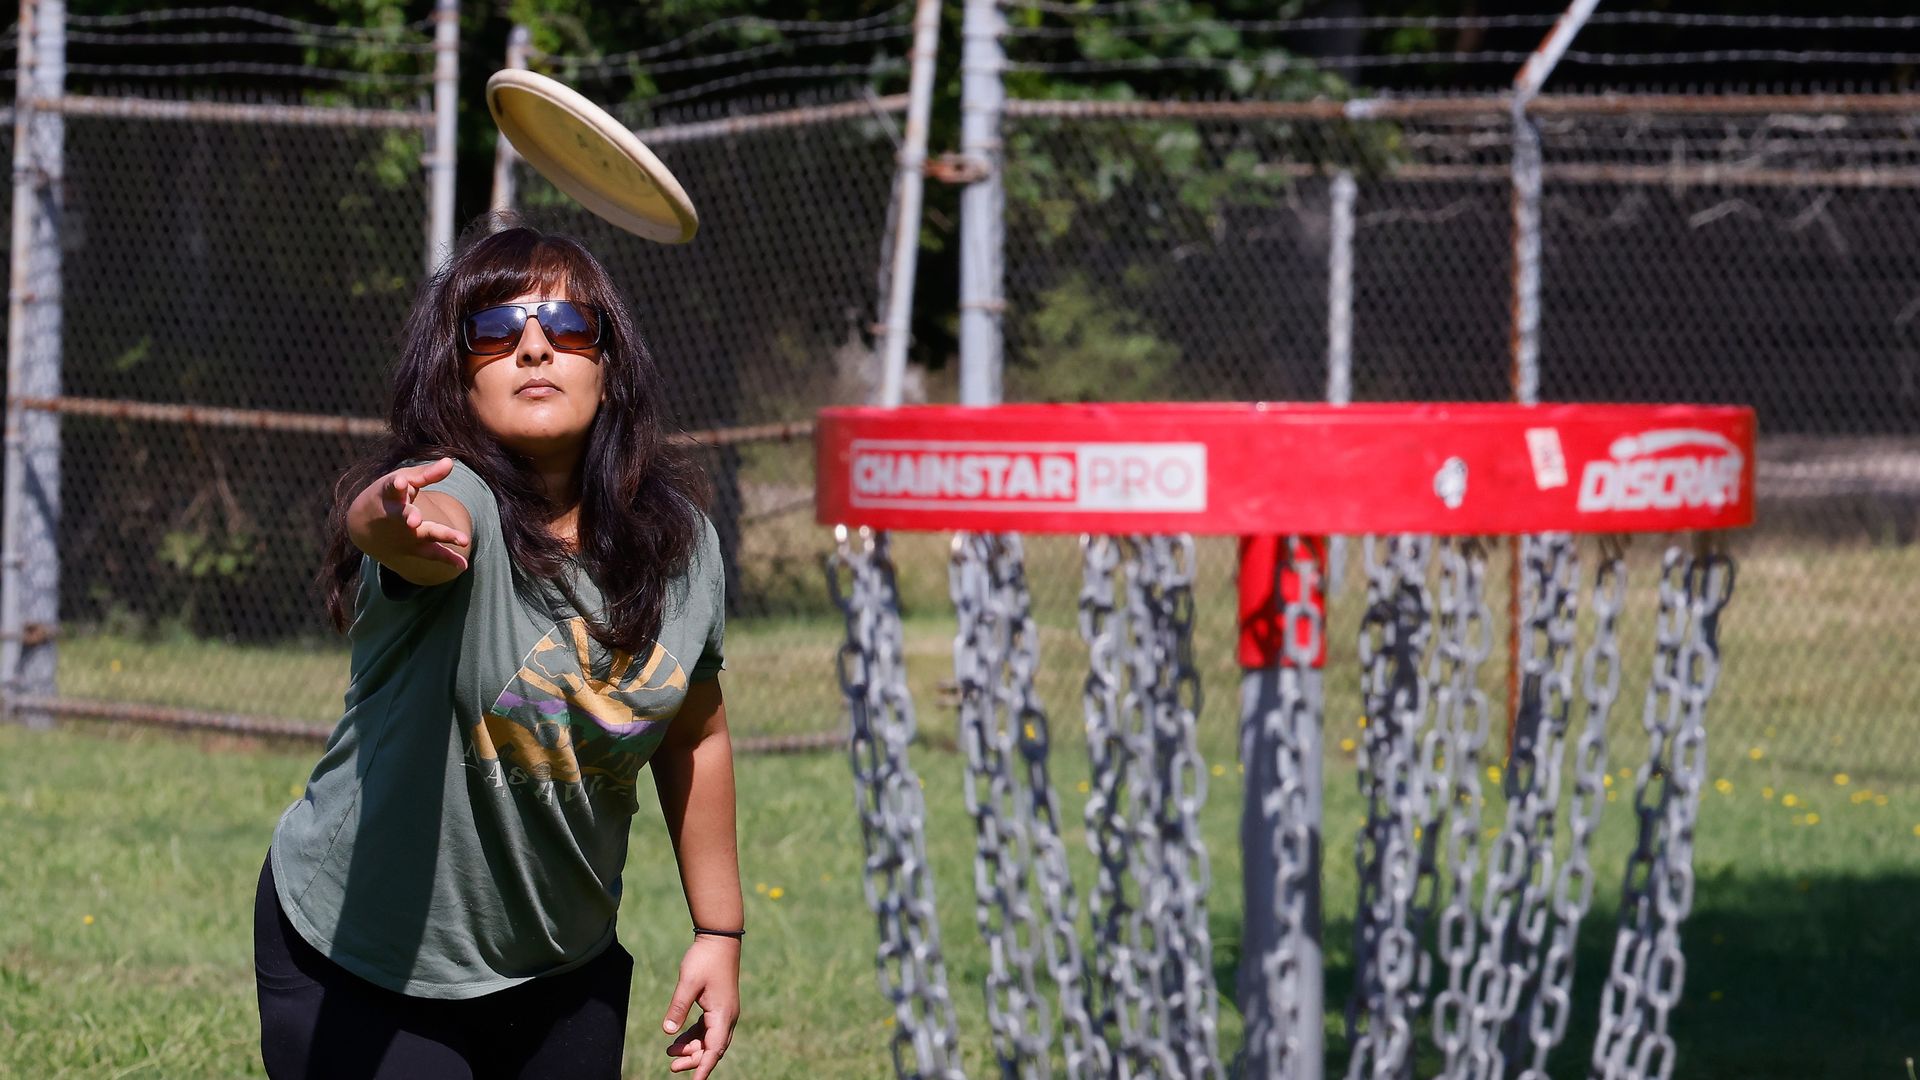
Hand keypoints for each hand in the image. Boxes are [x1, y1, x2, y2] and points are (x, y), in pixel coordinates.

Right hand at [352, 457, 469, 569]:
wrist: (363, 528)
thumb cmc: (388, 496)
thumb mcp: (401, 480)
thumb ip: (426, 474)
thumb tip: (450, 462)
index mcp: (391, 494)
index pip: (392, 487)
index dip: (397, 484)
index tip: (401, 482)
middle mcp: (397, 516)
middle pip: (405, 515)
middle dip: (410, 517)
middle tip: (415, 521)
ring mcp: (405, 533)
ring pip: (425, 535)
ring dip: (443, 536)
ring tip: (464, 540)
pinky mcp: (413, 547)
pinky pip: (432, 553)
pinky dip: (448, 558)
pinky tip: (464, 565)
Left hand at [662, 936, 739, 1077]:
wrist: (719, 939)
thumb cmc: (705, 959)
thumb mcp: (688, 983)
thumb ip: (678, 1008)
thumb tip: (667, 1032)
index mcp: (723, 1014)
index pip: (714, 1049)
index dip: (704, 1067)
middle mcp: (727, 1017)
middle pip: (712, 1048)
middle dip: (694, 1061)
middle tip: (672, 1068)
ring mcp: (724, 1011)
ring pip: (709, 1039)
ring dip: (692, 1048)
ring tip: (670, 1055)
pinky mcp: (718, 1006)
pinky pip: (707, 1028)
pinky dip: (693, 1036)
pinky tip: (677, 1039)